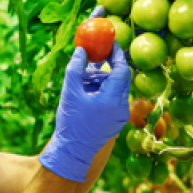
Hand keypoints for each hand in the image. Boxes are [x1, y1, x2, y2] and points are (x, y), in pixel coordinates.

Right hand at [38, 13, 130, 181]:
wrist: (72, 152)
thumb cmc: (70, 122)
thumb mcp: (70, 92)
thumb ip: (76, 68)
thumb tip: (82, 49)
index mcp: (113, 99)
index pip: (121, 69)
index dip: (116, 53)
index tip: (110, 40)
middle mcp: (122, 107)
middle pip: (121, 78)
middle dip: (110, 65)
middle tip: (100, 52)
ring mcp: (121, 115)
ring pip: (116, 88)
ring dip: (102, 80)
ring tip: (82, 81)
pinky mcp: (116, 121)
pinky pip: (113, 99)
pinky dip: (102, 91)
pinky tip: (85, 92)